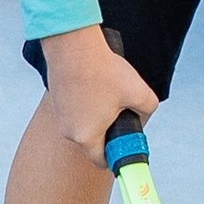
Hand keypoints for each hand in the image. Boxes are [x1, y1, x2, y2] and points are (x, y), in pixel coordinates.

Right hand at [39, 22, 163, 155]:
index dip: (116, 154)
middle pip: (93, 141)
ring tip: (106, 90)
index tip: (124, 142)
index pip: (101, 160)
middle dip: (109, 129)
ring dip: (97, 113)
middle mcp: (68, 131)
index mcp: (87, 136)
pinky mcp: (56, 100)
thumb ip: (147, 109)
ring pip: (83, 123)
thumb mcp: (138, 91)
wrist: (72, 43)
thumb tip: (144, 114)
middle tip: (121, 109)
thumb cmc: (102, 69)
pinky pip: (74, 109)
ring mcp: (59, 115)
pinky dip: (85, 101)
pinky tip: (94, 83)